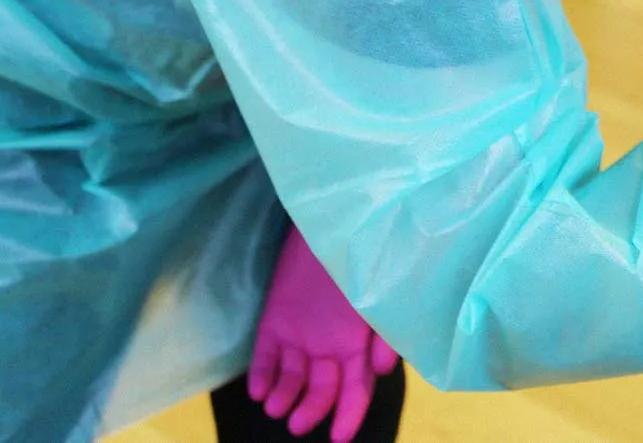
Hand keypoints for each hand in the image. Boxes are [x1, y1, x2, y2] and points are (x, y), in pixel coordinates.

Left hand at [248, 227, 400, 442]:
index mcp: (358, 343)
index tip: (340, 438)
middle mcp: (329, 345)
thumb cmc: (366, 258)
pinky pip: (265, 355)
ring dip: (284, 397)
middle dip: (312, 409)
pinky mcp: (275, 320)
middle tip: (298, 425)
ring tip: (276, 408)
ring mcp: (301, 333)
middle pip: (321, 389)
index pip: (356, 389)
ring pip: (292, 378)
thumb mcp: (381, 296)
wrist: (333, 222)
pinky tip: (258, 391)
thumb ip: (384, 334)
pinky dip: (262, 374)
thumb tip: (382, 373)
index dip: (350, 415)